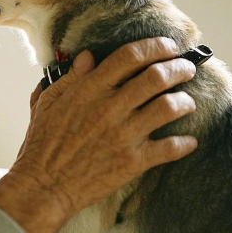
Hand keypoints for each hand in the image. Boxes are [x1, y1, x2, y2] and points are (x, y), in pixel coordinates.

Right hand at [0, 37, 197, 232]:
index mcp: (89, 90)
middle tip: (186, 69)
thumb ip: (70, 78)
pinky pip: (169, 148)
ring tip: (186, 102)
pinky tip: (190, 140)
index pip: (129, 56)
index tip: (167, 46)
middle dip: (179, 68)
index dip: (154, 46)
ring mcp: (123, 135)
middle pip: (156, 77)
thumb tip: (87, 56)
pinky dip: (185, 143)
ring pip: (169, 107)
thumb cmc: (42, 144)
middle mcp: (109, 108)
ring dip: (184, 101)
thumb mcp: (47, 103)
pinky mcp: (132, 162)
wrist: (43, 186)